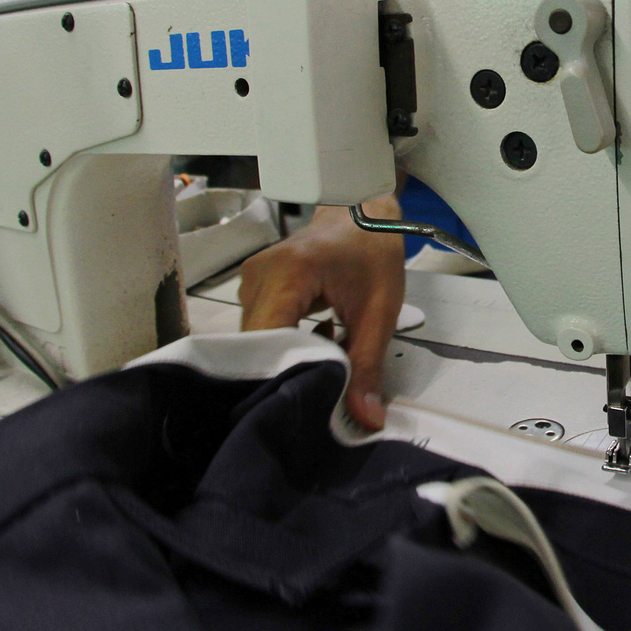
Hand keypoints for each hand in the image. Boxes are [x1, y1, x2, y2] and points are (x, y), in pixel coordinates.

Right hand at [237, 198, 406, 428]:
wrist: (363, 211)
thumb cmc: (373, 249)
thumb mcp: (379, 312)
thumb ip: (367, 367)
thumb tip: (365, 419)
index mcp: (289, 273)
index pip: (268, 341)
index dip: (284, 376)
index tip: (308, 402)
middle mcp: (259, 276)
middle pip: (258, 346)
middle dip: (288, 374)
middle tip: (322, 394)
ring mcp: (251, 280)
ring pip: (257, 342)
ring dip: (287, 360)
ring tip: (325, 362)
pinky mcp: (254, 287)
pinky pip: (260, 329)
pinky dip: (285, 344)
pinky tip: (316, 342)